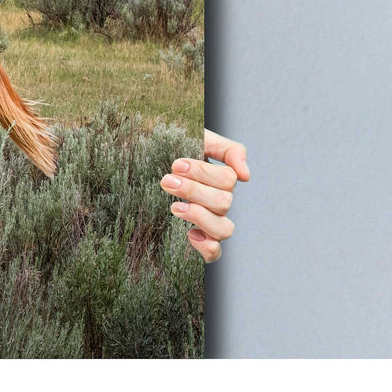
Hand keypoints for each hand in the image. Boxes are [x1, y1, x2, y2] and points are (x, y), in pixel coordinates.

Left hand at [162, 129, 248, 262]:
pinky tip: (189, 234)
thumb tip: (246, 176)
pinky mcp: (199, 239)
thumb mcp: (200, 138)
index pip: (228, 179)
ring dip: (200, 217)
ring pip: (224, 229)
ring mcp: (210, 222)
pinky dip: (207, 247)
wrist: (145, 160)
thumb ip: (229, 150)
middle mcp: (219, 202)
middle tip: (167, 181)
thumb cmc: (174, 149)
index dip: (203, 173)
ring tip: (174, 207)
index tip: (177, 165)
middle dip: (194, 191)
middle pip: (224, 202)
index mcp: (220, 178)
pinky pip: (214, 253)